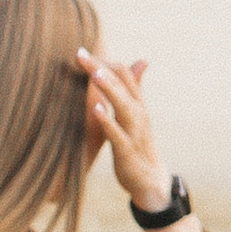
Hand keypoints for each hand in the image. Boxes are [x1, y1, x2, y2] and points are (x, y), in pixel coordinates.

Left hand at [78, 47, 165, 208]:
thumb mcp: (137, 114)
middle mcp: (138, 114)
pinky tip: (96, 109)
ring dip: (109, 89)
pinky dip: (108, 121)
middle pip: (122, 85)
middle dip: (100, 69)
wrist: (150, 180)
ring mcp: (134, 132)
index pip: (125, 74)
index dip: (104, 61)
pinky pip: (117, 134)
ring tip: (93, 74)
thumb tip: (142, 60)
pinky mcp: (127, 152)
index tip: (83, 51)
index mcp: (138, 104)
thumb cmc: (138, 144)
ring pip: (123, 106)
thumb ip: (134, 88)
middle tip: (80, 54)